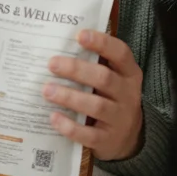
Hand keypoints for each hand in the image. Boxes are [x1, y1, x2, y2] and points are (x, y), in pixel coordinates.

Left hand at [42, 29, 144, 161]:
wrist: (128, 138)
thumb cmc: (111, 98)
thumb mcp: (112, 79)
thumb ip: (93, 64)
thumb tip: (58, 45)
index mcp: (129, 74)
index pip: (121, 53)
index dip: (102, 43)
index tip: (80, 35)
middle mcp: (128, 95)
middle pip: (104, 78)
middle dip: (76, 70)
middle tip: (52, 64)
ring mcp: (120, 119)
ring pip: (96, 106)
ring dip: (69, 97)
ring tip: (47, 90)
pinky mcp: (108, 140)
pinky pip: (89, 134)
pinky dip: (70, 126)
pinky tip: (53, 118)